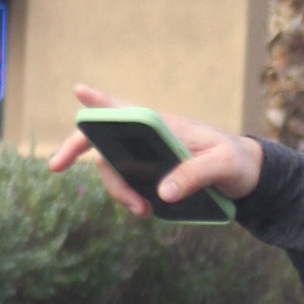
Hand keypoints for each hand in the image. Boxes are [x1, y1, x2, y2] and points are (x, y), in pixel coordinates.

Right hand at [50, 84, 262, 211]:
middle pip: (104, 142)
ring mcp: (149, 158)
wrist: (248, 175)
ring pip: (114, 169)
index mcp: (162, 125)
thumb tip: (163, 193)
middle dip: (77, 151)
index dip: (99, 102)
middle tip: (55, 166)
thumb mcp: (223, 166)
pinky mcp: (155, 176)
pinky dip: (130, 198)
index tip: (79, 91)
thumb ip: (195, 176)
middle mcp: (148, 139)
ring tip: (143, 213)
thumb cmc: (236, 161)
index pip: (124, 110)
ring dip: (118, 191)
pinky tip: (147, 210)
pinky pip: (130, 185)